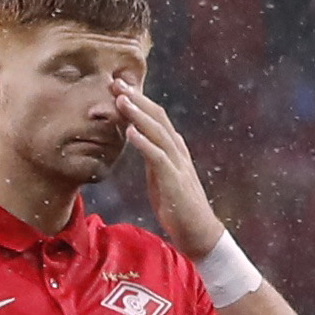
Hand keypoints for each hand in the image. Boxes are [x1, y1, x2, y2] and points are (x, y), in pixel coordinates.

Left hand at [106, 75, 224, 257]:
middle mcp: (178, 151)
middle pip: (157, 118)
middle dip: (136, 99)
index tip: (118, 86)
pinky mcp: (174, 181)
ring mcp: (178, 165)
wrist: (198, 233)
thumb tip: (138, 139)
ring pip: (158, 132)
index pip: (156, 118)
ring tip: (121, 99)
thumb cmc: (178, 207)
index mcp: (174, 149)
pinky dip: (144, 143)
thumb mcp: (161, 176)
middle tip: (116, 82)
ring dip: (138, 115)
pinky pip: (157, 157)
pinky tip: (130, 132)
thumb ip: (152, 156)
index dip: (138, 100)